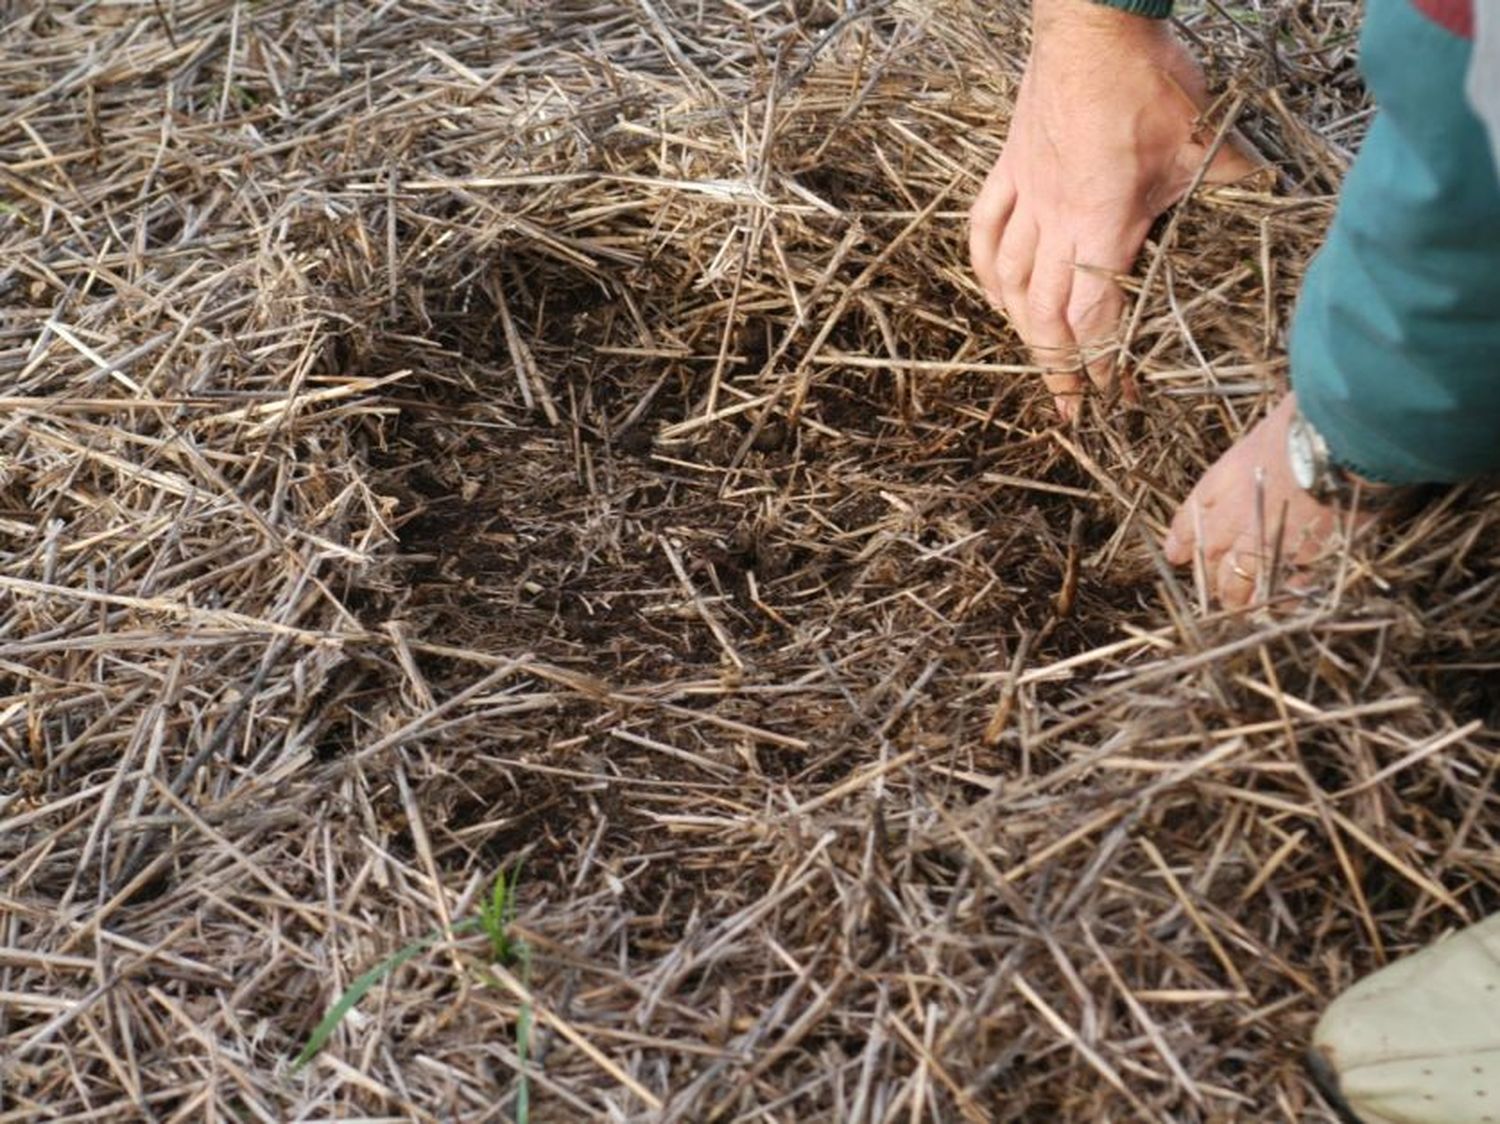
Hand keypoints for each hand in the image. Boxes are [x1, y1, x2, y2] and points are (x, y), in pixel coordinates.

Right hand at [969, 0, 1260, 418]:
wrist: (1093, 23)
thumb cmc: (1148, 80)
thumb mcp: (1202, 136)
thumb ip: (1229, 178)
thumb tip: (1268, 194)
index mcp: (1102, 225)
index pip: (1094, 316)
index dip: (1100, 364)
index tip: (1112, 394)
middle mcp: (1055, 222)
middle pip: (1043, 315)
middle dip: (1057, 368)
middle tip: (1070, 406)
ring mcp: (1026, 196)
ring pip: (1008, 281)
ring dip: (1020, 328)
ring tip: (1037, 358)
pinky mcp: (1008, 170)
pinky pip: (984, 230)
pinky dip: (986, 270)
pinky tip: (994, 293)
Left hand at [1163, 394, 1366, 607]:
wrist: (1339, 444)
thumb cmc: (1308, 423)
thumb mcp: (1270, 431)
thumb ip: (1262, 454)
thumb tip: (1273, 449)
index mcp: (1221, 482)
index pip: (1189, 518)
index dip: (1182, 538)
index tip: (1176, 553)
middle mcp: (1233, 518)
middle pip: (1210, 557)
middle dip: (1210, 575)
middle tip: (1214, 590)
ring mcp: (1263, 543)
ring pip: (1237, 582)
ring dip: (1237, 596)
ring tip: (1238, 607)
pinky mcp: (1298, 560)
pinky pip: (1280, 589)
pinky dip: (1278, 598)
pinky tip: (1278, 605)